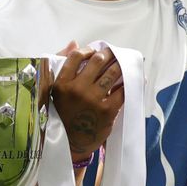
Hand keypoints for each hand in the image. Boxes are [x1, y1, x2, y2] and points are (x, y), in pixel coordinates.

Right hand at [51, 42, 124, 157]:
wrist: (69, 143)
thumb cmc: (62, 113)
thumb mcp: (55, 91)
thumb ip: (63, 65)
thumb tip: (75, 43)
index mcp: (61, 83)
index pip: (75, 56)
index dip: (88, 50)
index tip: (94, 51)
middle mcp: (76, 89)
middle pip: (97, 62)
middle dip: (108, 55)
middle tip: (113, 54)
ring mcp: (93, 100)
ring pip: (112, 73)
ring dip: (120, 66)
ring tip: (123, 63)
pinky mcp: (107, 111)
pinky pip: (122, 91)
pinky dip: (129, 83)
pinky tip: (131, 80)